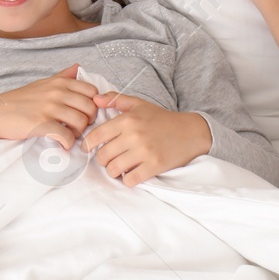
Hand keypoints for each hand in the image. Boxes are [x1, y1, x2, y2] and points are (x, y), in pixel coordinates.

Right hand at [0, 64, 97, 146]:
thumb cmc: (19, 100)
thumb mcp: (42, 84)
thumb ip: (62, 76)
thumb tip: (78, 67)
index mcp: (59, 82)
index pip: (92, 91)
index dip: (93, 105)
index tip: (84, 114)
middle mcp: (56, 92)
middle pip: (90, 108)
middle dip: (89, 121)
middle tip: (78, 128)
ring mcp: (49, 108)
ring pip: (81, 122)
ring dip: (79, 133)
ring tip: (69, 136)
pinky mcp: (41, 124)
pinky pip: (66, 136)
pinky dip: (67, 143)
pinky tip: (62, 144)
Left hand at [80, 94, 212, 185]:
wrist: (191, 132)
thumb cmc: (162, 118)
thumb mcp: (139, 104)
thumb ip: (116, 99)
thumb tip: (95, 99)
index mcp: (127, 120)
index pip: (96, 136)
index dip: (88, 145)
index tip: (88, 149)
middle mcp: (133, 136)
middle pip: (103, 156)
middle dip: (102, 160)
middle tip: (108, 159)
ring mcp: (144, 152)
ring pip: (113, 169)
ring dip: (113, 171)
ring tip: (118, 167)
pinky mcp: (154, 166)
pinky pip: (130, 180)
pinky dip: (127, 179)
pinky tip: (131, 173)